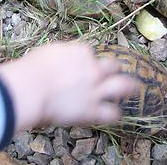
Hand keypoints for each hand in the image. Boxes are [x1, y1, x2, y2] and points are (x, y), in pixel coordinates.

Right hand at [0, 42, 138, 131]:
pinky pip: (110, 113)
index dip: (88, 60)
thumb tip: (64, 57)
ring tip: (135, 88)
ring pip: (122, 85)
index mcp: (81, 52)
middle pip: (112, 65)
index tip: (83, 66)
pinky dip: (114, 114)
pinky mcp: (92, 109)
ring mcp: (96, 89)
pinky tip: (116, 115)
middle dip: (113, 69)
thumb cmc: (32, 68)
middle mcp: (93, 69)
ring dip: (130, 87)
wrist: (31, 87)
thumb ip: (63, 53)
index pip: (91, 54)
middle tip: (114, 72)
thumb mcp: (49, 51)